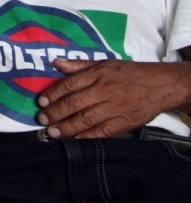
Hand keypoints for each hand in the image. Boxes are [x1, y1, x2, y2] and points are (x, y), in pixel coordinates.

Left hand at [37, 58, 190, 138]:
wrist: (161, 85)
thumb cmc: (129, 73)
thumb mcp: (104, 63)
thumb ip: (78, 65)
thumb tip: (56, 63)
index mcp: (99, 74)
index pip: (70, 84)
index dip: (54, 94)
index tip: (41, 103)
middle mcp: (105, 90)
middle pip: (75, 103)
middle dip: (56, 113)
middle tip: (42, 120)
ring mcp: (116, 108)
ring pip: (87, 119)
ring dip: (67, 127)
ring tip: (53, 132)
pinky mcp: (126, 122)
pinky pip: (104, 131)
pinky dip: (88, 136)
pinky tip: (75, 139)